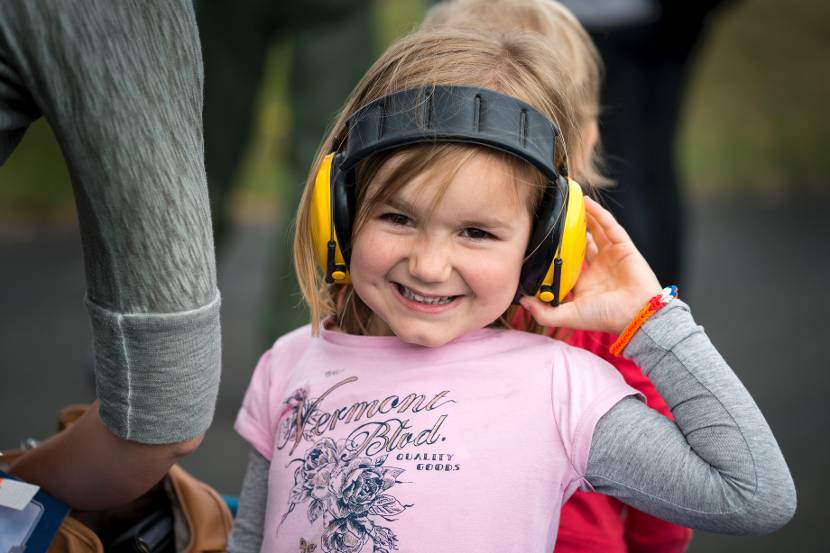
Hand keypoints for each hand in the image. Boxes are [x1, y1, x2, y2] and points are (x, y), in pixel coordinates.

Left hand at [519, 196, 661, 334]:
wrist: (635, 315)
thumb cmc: (605, 317)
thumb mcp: (568, 316)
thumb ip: (544, 313)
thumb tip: (522, 302)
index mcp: (584, 282)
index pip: (567, 261)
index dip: (556, 251)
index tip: (540, 240)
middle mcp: (598, 266)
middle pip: (582, 242)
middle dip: (570, 230)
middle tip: (555, 216)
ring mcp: (612, 255)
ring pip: (596, 230)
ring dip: (585, 217)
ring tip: (570, 203)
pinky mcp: (624, 247)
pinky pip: (610, 227)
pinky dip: (599, 214)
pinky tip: (587, 203)